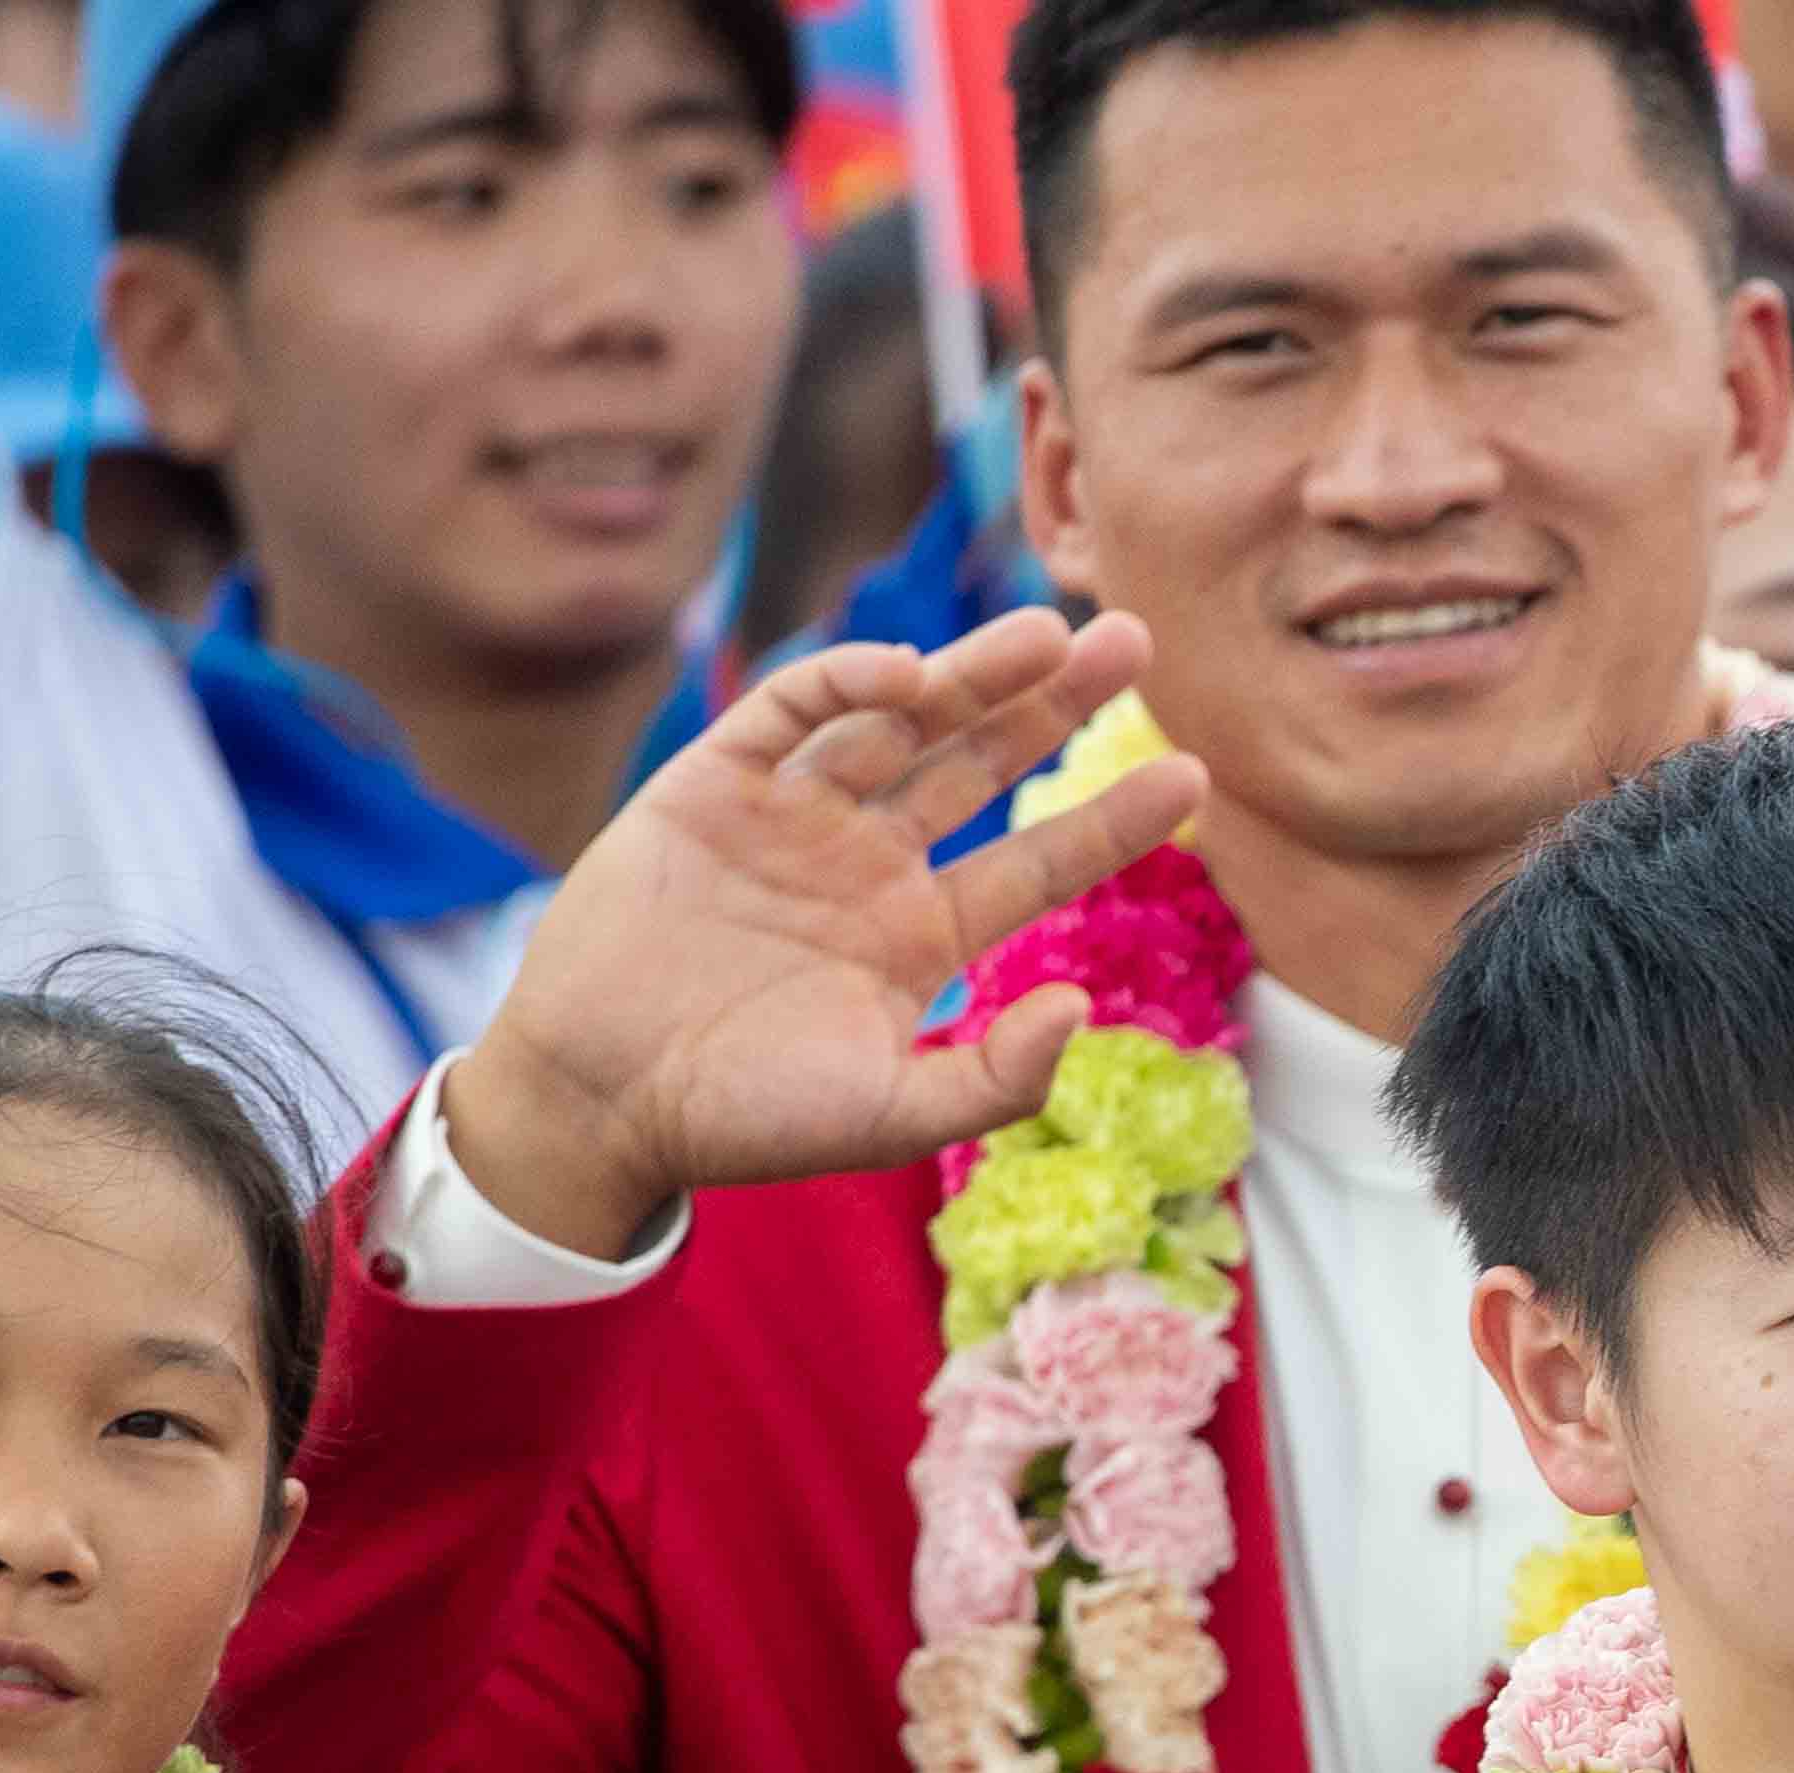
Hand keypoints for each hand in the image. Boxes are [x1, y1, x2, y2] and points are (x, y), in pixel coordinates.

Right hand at [435, 608, 1213, 1266]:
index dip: (1114, 819)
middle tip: (1135, 642)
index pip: (1039, 861)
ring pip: (900, 723)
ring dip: (971, 673)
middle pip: (981, 764)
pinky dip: (846, 683)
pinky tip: (911, 670)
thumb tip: (1087, 1008)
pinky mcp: (711, 785)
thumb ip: (996, 1076)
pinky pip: (790, 715)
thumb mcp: (893, 1115)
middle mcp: (868, 863)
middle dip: (1053, 704)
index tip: (1193, 775)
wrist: (600, 1100)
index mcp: (922, 935)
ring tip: (1051, 631)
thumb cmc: (747, 1121)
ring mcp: (792, 818)